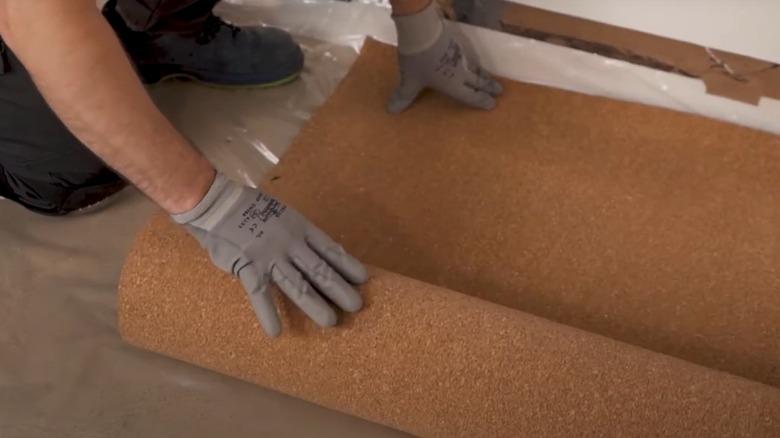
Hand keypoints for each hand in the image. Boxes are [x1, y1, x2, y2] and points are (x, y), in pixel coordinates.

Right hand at [172, 173, 368, 336]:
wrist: (218, 204)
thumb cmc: (252, 210)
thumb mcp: (284, 215)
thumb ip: (299, 235)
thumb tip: (320, 253)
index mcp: (301, 228)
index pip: (330, 249)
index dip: (348, 265)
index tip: (364, 279)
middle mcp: (290, 243)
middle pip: (320, 270)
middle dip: (339, 289)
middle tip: (357, 306)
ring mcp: (270, 256)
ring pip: (296, 285)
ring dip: (314, 305)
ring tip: (330, 322)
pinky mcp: (249, 267)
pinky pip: (259, 295)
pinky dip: (268, 314)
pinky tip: (276, 332)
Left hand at [388, 0, 502, 112]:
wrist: (422, 29)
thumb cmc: (417, 60)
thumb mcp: (409, 80)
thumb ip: (403, 96)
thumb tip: (391, 110)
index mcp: (453, 85)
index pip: (471, 96)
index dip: (481, 101)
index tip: (493, 104)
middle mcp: (461, 71)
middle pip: (478, 81)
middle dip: (489, 87)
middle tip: (500, 91)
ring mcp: (460, 55)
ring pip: (475, 67)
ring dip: (483, 73)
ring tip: (489, 77)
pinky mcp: (456, 41)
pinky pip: (466, 54)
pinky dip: (470, 59)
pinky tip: (467, 58)